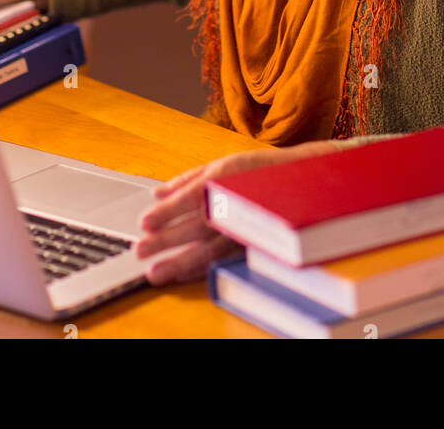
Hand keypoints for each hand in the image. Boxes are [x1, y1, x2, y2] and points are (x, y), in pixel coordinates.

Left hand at [135, 140, 339, 284]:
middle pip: (197, 225)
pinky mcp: (252, 244)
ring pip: (211, 249)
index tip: (144, 222)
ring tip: (155, 273)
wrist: (304, 183)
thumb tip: (157, 193)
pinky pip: (225, 260)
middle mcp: (236, 204)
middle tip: (140, 250)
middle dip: (166, 239)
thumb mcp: (223, 166)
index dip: (168, 211)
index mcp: (226, 179)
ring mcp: (246, 227)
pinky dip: (203, 269)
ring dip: (181, 262)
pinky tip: (183, 276)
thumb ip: (188, 180)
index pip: (192, 196)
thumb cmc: (259, 172)